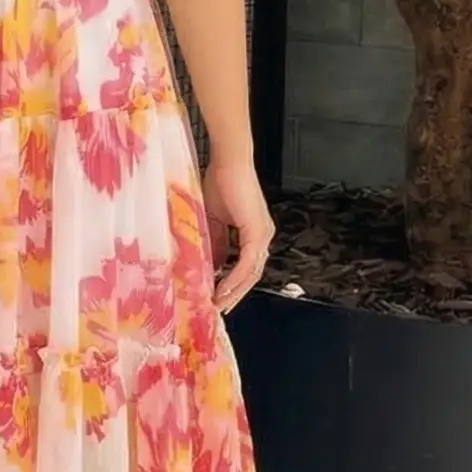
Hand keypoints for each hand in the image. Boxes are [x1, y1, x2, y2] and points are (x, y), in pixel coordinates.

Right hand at [203, 156, 274, 313]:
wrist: (228, 162)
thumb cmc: (220, 181)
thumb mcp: (213, 219)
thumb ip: (214, 241)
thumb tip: (208, 262)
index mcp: (254, 233)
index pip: (246, 266)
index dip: (233, 283)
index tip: (217, 296)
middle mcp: (263, 237)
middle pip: (251, 275)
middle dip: (235, 294)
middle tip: (219, 308)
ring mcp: (263, 235)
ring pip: (251, 273)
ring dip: (234, 291)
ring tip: (217, 304)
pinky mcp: (258, 233)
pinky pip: (246, 264)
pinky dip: (233, 279)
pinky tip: (220, 289)